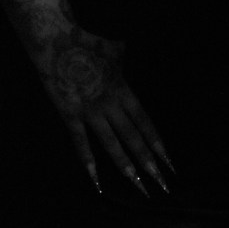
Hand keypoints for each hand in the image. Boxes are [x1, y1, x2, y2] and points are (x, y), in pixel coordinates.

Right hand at [38, 25, 174, 196]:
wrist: (59, 42)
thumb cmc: (88, 43)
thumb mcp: (116, 50)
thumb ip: (125, 59)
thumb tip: (130, 50)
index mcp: (124, 90)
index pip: (145, 122)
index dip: (157, 142)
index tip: (169, 161)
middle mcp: (111, 104)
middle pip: (134, 137)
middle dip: (148, 161)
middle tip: (161, 183)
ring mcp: (91, 111)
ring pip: (112, 144)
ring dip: (126, 166)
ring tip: (138, 185)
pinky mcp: (70, 114)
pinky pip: (81, 142)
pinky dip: (88, 161)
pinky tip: (97, 181)